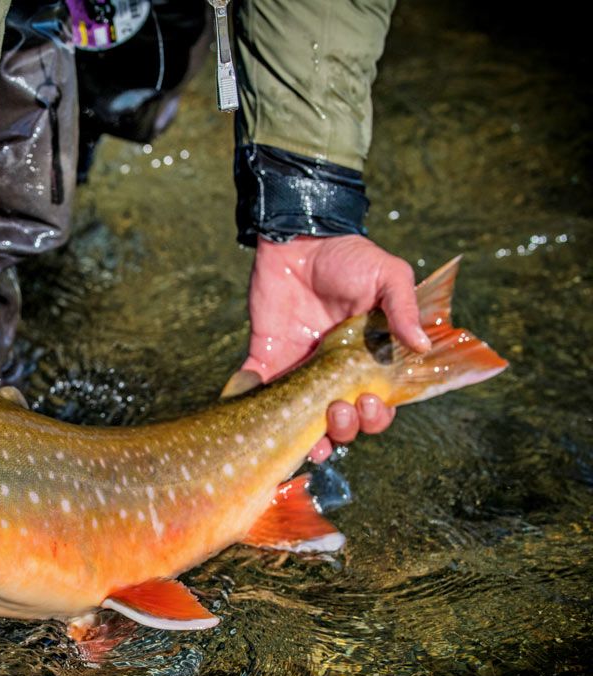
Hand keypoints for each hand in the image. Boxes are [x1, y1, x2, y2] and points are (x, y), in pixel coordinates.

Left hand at [234, 235, 430, 461]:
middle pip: (344, 421)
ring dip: (310, 435)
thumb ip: (404, 309)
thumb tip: (424, 345)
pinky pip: (257, 392)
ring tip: (313, 432)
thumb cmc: (349, 257)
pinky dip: (254, 406)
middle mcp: (334, 374)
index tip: (371, 401)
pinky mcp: (267, 358)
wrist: (300, 238)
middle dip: (346, 427)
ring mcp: (299, 370)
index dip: (376, 414)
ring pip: (303, 419)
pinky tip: (260, 410)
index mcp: (368, 361)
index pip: (377, 404)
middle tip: (341, 409)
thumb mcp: (387, 276)